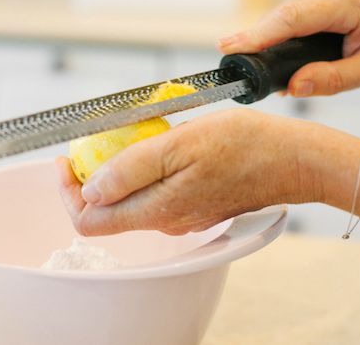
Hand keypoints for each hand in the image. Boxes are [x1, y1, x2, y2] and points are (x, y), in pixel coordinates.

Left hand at [55, 109, 319, 235]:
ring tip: (123, 137)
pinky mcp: (194, 206)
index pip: (89, 220)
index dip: (68, 192)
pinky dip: (143, 171)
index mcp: (157, 210)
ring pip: (130, 200)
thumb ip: (131, 170)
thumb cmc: (244, 146)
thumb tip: (91, 189)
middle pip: (107, 211)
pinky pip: (154, 193)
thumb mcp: (179, 145)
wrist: (293, 159)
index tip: (66, 160)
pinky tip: (155, 145)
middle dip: (89, 178)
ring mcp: (181, 216)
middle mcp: (165, 221)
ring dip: (116, 172)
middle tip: (91, 142)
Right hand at [217, 0, 359, 96]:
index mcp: (347, 4)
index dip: (258, 34)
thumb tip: (293, 87)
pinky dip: (275, 37)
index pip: (292, 18)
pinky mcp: (316, 1)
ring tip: (246, 66)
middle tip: (229, 64)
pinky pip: (288, 19)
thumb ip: (334, 80)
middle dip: (253, 40)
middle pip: (280, 17)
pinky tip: (266, 58)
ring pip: (280, 17)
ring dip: (263, 40)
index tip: (230, 47)